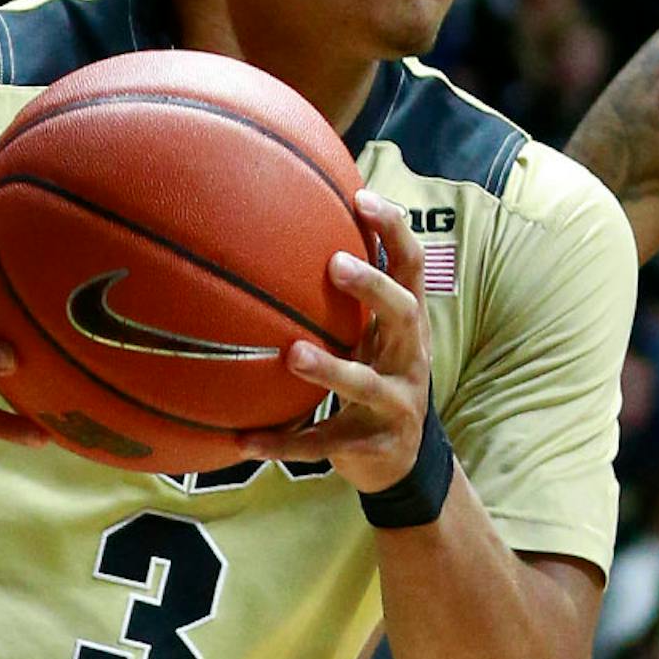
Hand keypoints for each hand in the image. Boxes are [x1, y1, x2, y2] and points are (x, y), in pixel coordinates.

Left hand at [240, 190, 431, 492]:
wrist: (399, 459)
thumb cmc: (376, 377)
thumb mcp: (375, 336)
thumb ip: (354, 297)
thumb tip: (299, 228)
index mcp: (409, 326)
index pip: (412, 267)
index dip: (394, 231)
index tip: (361, 199)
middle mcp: (411, 359)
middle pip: (405, 314)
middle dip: (373, 288)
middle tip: (334, 264)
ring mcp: (395, 404)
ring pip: (365, 385)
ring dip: (330, 370)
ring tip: (292, 354)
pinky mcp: (372, 445)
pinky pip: (325, 443)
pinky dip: (285, 443)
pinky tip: (245, 441)